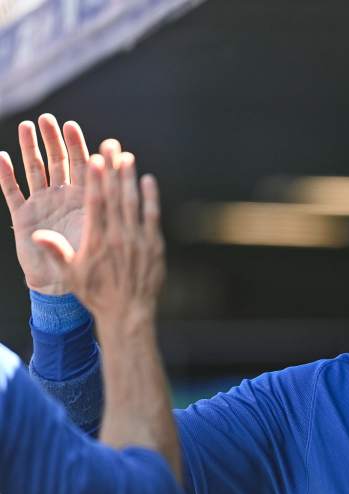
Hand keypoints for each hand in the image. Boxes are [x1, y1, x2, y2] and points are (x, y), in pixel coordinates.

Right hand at [0, 114, 123, 294]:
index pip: (84, 170)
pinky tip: (1, 158)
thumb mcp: (100, 237)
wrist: (65, 289)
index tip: (75, 128)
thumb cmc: (89, 265)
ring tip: (27, 127)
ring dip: (31, 149)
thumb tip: (108, 189)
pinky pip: (13, 193)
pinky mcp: (25, 217)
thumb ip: (102, 213)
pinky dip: (6, 176)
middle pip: (59, 163)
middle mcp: (64, 199)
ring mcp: (43, 205)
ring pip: (36, 171)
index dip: (80, 148)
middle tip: (49, 119)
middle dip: (55, 141)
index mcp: (86, 202)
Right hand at [31, 153, 164, 333]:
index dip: (97, 180)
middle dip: (114, 169)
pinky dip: (151, 197)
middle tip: (112, 145)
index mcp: (97, 240)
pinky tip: (149, 181)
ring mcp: (139, 239)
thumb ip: (57, 252)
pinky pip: (152, 216)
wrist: (129, 313)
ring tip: (128, 157)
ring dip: (131, 178)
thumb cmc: (96, 294)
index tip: (96, 159)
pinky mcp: (154, 245)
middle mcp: (119, 236)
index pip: (97, 204)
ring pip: (135, 202)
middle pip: (117, 196)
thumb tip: (36, 235)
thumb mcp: (71, 275)